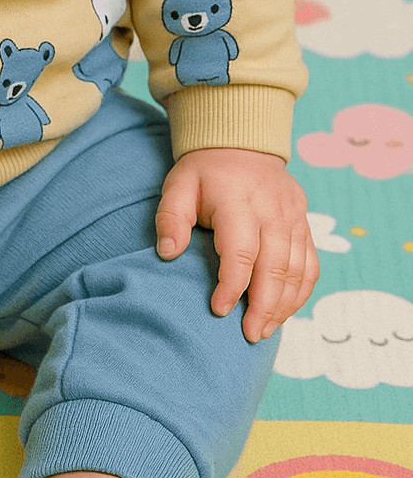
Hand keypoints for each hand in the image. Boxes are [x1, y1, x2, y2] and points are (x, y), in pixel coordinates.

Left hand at [154, 148, 318, 343]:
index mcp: (237, 199)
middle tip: (249, 334)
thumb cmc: (204, 172)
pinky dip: (300, 292)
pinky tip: (284, 312)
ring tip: (264, 330)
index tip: (219, 309)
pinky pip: (311, 264)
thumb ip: (170, 218)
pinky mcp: (304, 224)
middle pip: (275, 264)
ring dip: (284, 304)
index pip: (241, 248)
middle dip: (264, 305)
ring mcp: (293, 217)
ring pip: (298, 268)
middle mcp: (272, 209)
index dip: (232, 284)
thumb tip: (167, 253)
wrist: (241, 143)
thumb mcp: (178, 185)